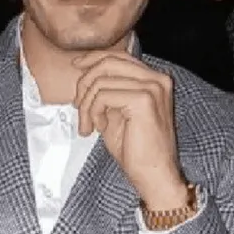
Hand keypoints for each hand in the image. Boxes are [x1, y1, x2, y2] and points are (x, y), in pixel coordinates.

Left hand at [73, 52, 187, 209]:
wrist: (154, 176)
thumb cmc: (136, 150)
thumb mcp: (117, 112)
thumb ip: (107, 91)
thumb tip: (85, 76)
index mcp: (154, 79)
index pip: (119, 56)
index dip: (93, 58)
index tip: (76, 66)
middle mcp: (157, 79)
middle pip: (108, 62)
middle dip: (85, 82)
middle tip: (77, 105)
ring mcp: (153, 87)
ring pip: (101, 80)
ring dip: (86, 104)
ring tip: (87, 124)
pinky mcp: (143, 100)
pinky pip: (103, 95)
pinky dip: (93, 111)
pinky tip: (99, 128)